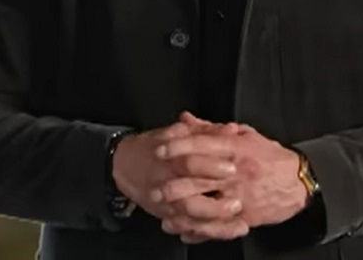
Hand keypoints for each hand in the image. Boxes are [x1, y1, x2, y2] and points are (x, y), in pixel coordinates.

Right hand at [111, 113, 246, 239]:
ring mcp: (166, 202)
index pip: (189, 162)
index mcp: (170, 158)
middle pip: (190, 193)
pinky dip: (207, 232)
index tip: (233, 166)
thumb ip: (206, 131)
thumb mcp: (177, 132)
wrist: (124, 165)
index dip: (211, 165)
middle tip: (238, 200)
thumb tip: (230, 130)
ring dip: (215, 220)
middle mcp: (166, 182)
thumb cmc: (154, 147)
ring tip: (237, 219)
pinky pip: (187, 228)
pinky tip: (225, 230)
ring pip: (190, 215)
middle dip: (216, 199)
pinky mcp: (167, 215)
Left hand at [155, 113, 308, 242]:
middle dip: (174, 183)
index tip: (161, 148)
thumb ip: (212, 129)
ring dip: (182, 209)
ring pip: (205, 204)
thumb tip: (185, 120)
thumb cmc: (270, 157)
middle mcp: (237, 172)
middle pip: (199, 176)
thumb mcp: (245, 136)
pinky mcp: (245, 216)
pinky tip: (183, 230)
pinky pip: (217, 225)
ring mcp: (241, 196)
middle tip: (156, 186)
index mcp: (237, 148)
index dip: (179, 145)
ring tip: (165, 211)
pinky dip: (198, 230)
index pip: (203, 144)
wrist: (299, 182)